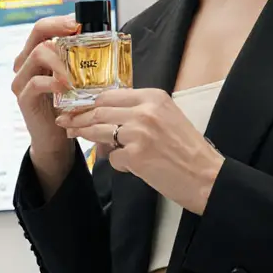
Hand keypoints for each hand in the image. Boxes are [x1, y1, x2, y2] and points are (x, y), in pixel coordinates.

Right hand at [11, 14, 79, 158]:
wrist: (56, 139)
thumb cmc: (68, 107)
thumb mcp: (75, 80)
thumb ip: (81, 63)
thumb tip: (108, 43)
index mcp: (37, 55)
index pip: (43, 28)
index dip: (60, 21)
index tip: (79, 22)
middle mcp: (26, 64)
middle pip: (37, 33)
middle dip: (59, 29)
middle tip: (78, 34)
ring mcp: (22, 80)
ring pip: (37, 54)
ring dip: (61, 58)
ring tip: (76, 68)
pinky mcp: (24, 98)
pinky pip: (36, 83)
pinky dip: (54, 83)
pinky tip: (67, 88)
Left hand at [58, 88, 224, 214]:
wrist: (206, 176)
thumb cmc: (188, 150)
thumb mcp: (167, 118)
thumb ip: (140, 112)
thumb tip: (109, 116)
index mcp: (154, 97)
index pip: (110, 95)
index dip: (89, 102)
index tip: (77, 107)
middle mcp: (145, 111)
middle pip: (99, 110)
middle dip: (79, 116)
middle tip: (66, 121)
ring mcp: (139, 133)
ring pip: (99, 130)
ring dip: (83, 134)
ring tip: (71, 134)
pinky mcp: (135, 156)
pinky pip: (112, 156)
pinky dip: (115, 162)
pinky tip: (125, 165)